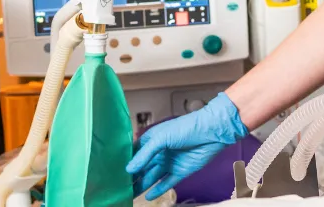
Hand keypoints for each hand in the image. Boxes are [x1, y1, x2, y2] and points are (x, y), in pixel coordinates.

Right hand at [127, 92, 247, 199]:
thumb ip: (145, 154)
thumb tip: (129, 169)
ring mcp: (169, 162)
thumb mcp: (162, 138)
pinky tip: (148, 196)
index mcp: (152, 140)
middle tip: (118, 189)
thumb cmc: (187, 128)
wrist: (212, 132)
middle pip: (142, 168)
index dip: (125, 163)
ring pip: (151, 177)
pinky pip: (166, 182)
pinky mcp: (180, 171)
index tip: (111, 173)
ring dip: (141, 185)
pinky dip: (158, 189)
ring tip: (128, 195)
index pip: (135, 154)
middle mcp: (159, 152)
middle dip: (131, 177)